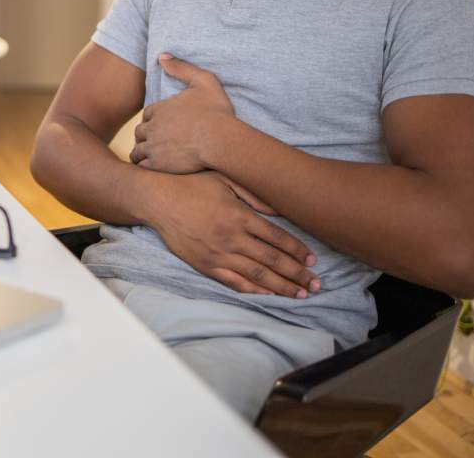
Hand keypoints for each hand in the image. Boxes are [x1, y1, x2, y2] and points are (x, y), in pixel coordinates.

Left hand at [130, 54, 233, 173]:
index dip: (152, 120)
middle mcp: (152, 127)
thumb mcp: (203, 81)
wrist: (222, 140)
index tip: (161, 126)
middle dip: (146, 136)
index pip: (147, 115)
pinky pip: (141, 166)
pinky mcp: (158, 164)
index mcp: (160, 108)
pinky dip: (145, 166)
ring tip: (153, 157)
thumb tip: (162, 56)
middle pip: (139, 132)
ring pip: (137, 151)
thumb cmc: (217, 112)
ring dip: (142, 153)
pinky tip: (155, 168)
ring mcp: (153, 146)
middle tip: (155, 143)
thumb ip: (182, 68)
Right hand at [144, 172, 317, 297]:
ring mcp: (218, 254)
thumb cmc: (191, 185)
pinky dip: (254, 291)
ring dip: (282, 287)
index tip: (312, 260)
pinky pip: (235, 282)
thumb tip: (278, 210)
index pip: (278, 238)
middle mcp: (232, 238)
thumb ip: (253, 194)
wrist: (158, 200)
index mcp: (240, 215)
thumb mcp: (224, 179)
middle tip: (316, 284)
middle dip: (297, 274)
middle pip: (273, 261)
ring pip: (257, 276)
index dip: (298, 251)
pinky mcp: (205, 265)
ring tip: (300, 294)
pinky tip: (268, 295)